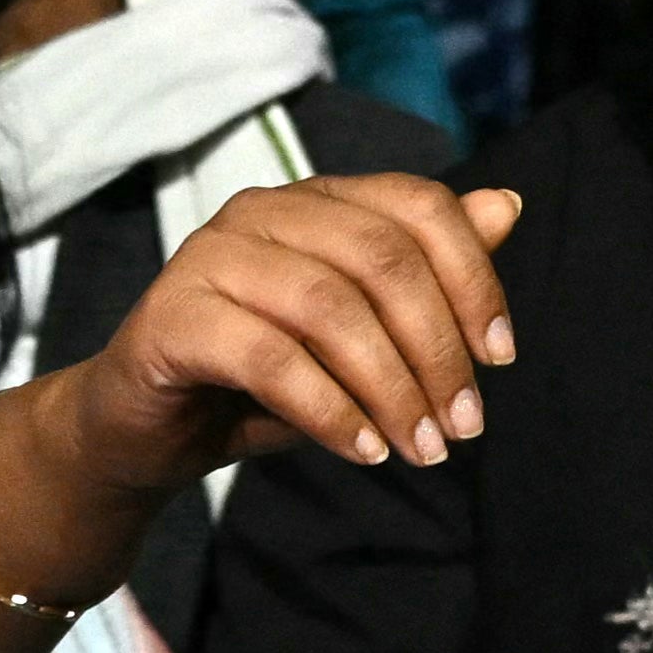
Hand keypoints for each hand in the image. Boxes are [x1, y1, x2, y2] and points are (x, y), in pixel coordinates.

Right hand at [69, 170, 521, 492]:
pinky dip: (329, 409)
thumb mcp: (361, 336)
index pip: (417, 207)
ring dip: (390, 388)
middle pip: (381, 257)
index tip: (500, 358)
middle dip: (436, 348)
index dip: (473, 278)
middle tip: (462, 427)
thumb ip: (426, 276)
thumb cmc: (261, 382)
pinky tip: (363, 450)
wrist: (146, 432)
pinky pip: (270, 357)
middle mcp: (262, 211)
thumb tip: (506, 206)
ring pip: (328, 306)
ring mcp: (209, 256)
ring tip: (420, 449)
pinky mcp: (172, 316)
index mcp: (314, 201)